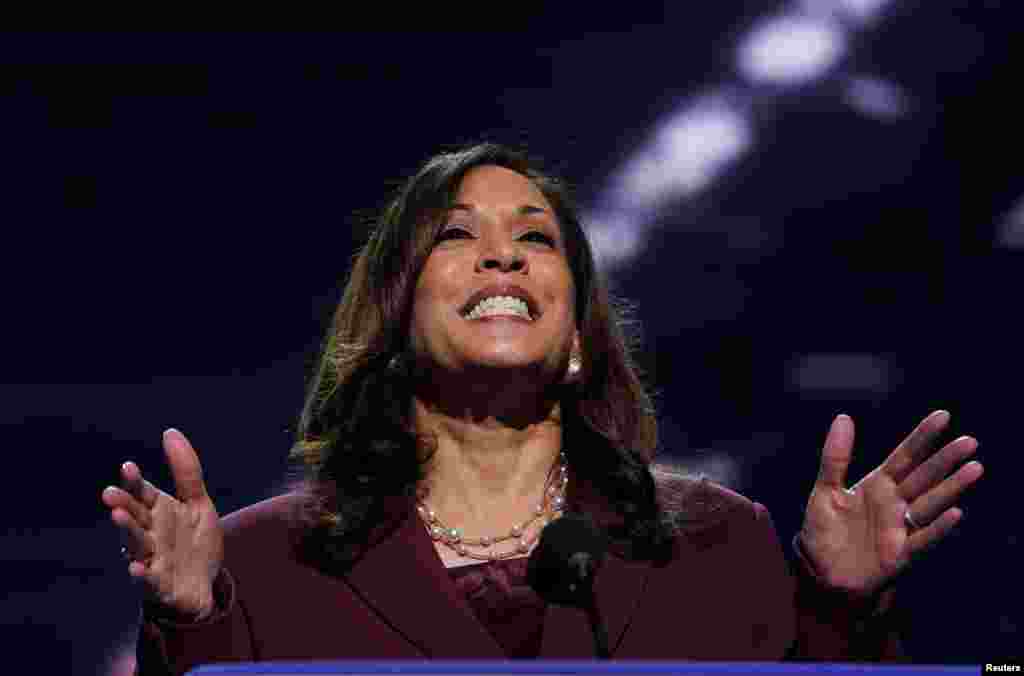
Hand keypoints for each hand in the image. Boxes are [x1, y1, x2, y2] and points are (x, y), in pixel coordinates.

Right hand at [100, 429, 223, 617]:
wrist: (205, 586)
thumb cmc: (194, 543)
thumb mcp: (196, 503)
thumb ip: (185, 471)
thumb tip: (169, 432)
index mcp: (157, 512)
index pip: (141, 493)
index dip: (134, 481)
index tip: (129, 466)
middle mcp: (150, 533)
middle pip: (134, 516)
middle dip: (123, 505)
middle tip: (110, 494)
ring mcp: (152, 559)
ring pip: (135, 543)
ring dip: (127, 530)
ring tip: (118, 516)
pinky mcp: (160, 584)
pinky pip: (148, 580)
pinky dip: (141, 574)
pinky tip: (135, 567)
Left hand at [798, 411, 982, 596]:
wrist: (822, 575)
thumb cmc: (824, 533)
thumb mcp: (824, 491)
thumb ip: (835, 457)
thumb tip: (843, 417)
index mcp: (877, 485)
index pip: (904, 456)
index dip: (922, 437)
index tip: (943, 416)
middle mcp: (894, 503)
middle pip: (923, 476)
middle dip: (945, 459)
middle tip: (969, 441)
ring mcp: (900, 527)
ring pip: (930, 503)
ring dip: (951, 487)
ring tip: (974, 468)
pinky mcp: (900, 554)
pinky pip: (923, 538)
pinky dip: (938, 527)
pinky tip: (955, 513)